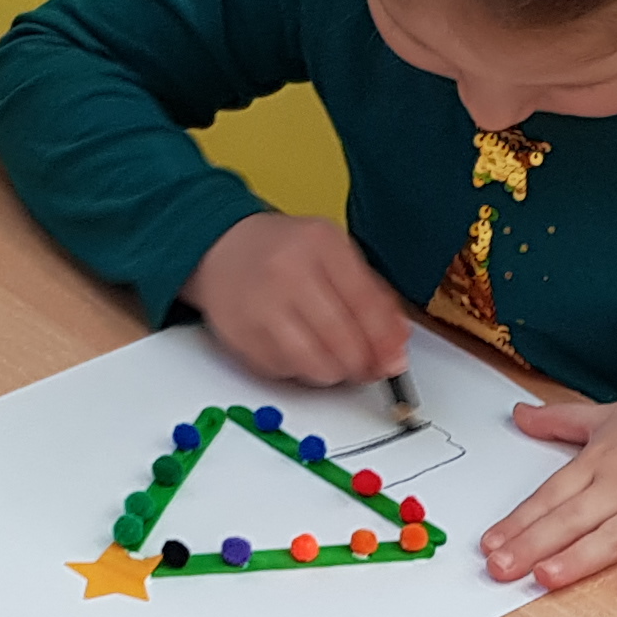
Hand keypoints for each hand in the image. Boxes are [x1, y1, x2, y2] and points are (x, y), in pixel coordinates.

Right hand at [185, 212, 409, 387]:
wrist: (220, 248)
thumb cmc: (283, 252)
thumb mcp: (332, 254)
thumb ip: (370, 294)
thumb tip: (397, 343)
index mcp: (320, 243)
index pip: (366, 304)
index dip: (385, 341)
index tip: (395, 361)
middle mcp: (288, 272)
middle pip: (343, 340)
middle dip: (362, 364)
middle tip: (367, 368)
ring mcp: (262, 305)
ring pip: (316, 364)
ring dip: (334, 372)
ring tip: (333, 359)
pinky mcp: (242, 335)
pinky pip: (286, 371)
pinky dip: (300, 370)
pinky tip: (298, 350)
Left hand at [481, 396, 616, 593]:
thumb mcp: (610, 415)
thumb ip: (560, 419)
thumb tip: (518, 414)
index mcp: (602, 461)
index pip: (551, 494)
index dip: (520, 520)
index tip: (490, 544)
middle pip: (573, 517)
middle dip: (534, 543)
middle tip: (501, 568)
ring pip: (615, 535)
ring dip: (581, 557)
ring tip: (547, 576)